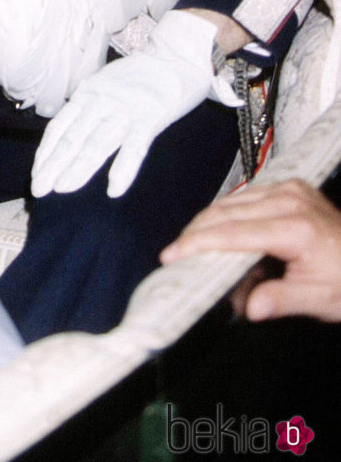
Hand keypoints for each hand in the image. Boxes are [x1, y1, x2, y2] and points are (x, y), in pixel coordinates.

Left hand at [31, 10, 239, 198]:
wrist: (179, 54)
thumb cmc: (144, 74)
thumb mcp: (108, 84)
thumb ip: (91, 106)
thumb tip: (72, 132)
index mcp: (89, 93)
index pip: (60, 126)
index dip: (47, 151)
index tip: (37, 174)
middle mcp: (102, 101)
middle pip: (73, 137)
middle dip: (53, 165)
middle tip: (39, 189)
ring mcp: (125, 109)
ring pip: (97, 143)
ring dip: (78, 168)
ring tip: (61, 188)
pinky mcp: (151, 116)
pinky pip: (134, 147)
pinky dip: (123, 169)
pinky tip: (114, 190)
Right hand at [161, 179, 340, 321]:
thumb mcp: (320, 300)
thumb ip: (282, 300)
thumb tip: (249, 307)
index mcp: (295, 227)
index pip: (233, 232)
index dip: (198, 243)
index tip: (172, 255)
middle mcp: (289, 199)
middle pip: (226, 211)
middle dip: (196, 233)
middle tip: (174, 254)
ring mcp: (289, 189)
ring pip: (232, 201)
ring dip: (209, 223)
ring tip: (194, 249)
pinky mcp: (289, 186)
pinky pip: (246, 197)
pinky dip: (227, 214)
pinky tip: (219, 232)